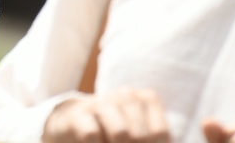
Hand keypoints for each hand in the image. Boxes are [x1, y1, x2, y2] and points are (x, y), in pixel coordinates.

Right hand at [44, 87, 171, 142]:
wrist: (74, 124)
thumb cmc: (113, 134)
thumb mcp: (136, 134)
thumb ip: (149, 138)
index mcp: (145, 99)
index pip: (160, 132)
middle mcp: (125, 95)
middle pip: (140, 135)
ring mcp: (101, 101)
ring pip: (120, 133)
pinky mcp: (78, 113)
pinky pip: (92, 135)